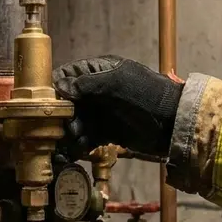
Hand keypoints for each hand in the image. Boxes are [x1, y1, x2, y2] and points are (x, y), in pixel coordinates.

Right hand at [52, 55, 182, 158]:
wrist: (173, 123)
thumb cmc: (148, 95)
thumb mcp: (118, 82)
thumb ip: (87, 83)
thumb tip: (61, 86)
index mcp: (99, 71)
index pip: (68, 75)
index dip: (55, 88)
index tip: (48, 104)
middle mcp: (97, 91)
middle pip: (68, 102)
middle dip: (62, 116)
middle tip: (64, 127)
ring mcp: (102, 112)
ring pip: (75, 122)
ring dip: (70, 132)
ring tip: (74, 139)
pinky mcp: (108, 132)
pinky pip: (87, 137)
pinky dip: (80, 144)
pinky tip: (78, 149)